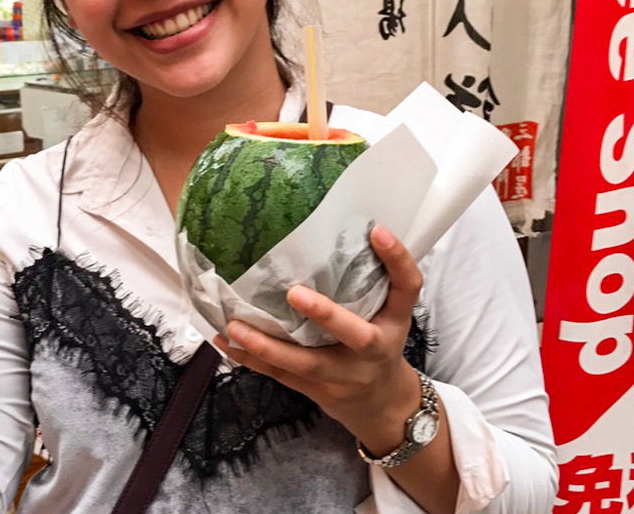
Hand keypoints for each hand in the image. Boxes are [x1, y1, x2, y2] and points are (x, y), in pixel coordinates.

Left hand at [213, 225, 423, 453]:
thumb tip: (328, 227)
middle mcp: (374, 350)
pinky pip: (282, 375)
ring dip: (267, 345)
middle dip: (326, 315)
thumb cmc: (380, 342)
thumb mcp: (387, 313)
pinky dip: (251, 359)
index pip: (408, 287)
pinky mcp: (317, 390)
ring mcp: (345, 375)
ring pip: (306, 364)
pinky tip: (225, 343)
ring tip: (234, 326)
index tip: (378, 231)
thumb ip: (369, 280)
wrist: (383, 406)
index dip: (397, 260)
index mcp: (395, 322)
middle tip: (294, 293)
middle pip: (357, 335)